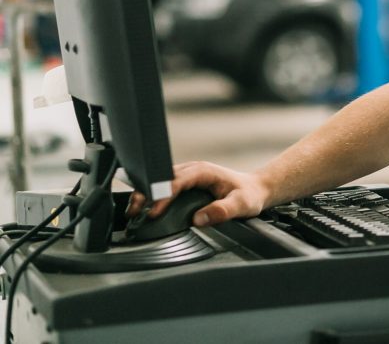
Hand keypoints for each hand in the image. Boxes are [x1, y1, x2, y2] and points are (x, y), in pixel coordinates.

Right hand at [126, 161, 271, 226]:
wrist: (255, 190)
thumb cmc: (249, 195)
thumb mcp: (242, 205)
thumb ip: (222, 211)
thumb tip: (199, 219)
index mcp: (204, 171)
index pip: (177, 181)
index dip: (163, 195)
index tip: (153, 212)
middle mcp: (193, 170)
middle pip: (162, 178)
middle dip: (146, 193)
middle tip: (133, 212)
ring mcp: (187, 175)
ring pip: (159, 181)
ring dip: (145, 194)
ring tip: (132, 213)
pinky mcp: (184, 183)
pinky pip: (163, 187)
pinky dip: (151, 196)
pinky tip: (143, 209)